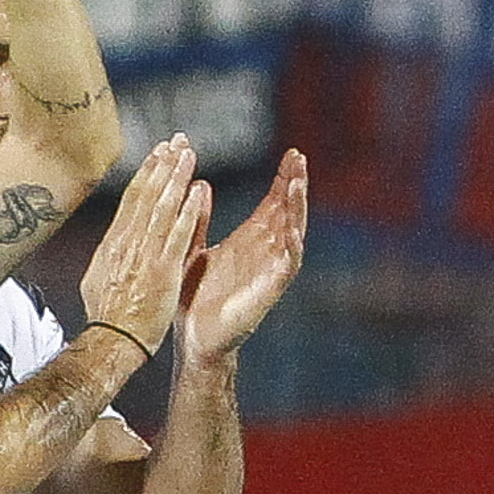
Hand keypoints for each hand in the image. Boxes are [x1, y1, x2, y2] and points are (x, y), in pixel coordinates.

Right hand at [76, 137, 206, 352]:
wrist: (112, 341)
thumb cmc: (107, 318)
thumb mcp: (98, 279)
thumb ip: (110, 257)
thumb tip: (112, 243)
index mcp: (113, 244)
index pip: (131, 200)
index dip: (146, 174)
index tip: (157, 154)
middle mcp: (127, 243)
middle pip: (146, 195)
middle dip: (162, 165)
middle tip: (176, 141)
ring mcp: (145, 254)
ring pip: (161, 207)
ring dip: (175, 178)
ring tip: (188, 154)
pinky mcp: (163, 270)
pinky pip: (177, 234)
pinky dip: (187, 210)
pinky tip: (197, 191)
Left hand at [181, 148, 311, 356]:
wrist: (194, 339)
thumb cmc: (195, 297)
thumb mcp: (192, 248)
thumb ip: (198, 219)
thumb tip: (200, 183)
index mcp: (250, 240)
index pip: (274, 203)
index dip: (284, 179)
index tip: (292, 154)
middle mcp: (265, 252)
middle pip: (288, 212)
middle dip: (295, 185)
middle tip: (300, 158)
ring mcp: (270, 270)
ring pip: (293, 234)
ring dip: (297, 210)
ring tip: (298, 184)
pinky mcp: (269, 291)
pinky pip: (287, 267)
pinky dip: (292, 248)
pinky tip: (292, 230)